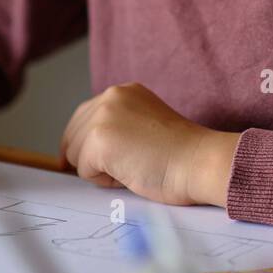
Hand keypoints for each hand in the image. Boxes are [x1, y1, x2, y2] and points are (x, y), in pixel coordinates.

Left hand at [58, 81, 239, 206]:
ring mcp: (103, 116)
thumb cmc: (180, 154)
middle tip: (125, 166)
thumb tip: (81, 149)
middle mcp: (110, 96)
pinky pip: (84, 170)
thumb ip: (118, 126)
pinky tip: (130, 173)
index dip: (85, 144)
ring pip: (75, 154)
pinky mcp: (99, 140)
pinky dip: (104, 181)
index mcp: (123, 91)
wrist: (199, 162)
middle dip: (90, 157)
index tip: (92, 160)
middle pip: (73, 136)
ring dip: (98, 169)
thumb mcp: (143, 124)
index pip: (83, 117)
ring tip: (132, 167)